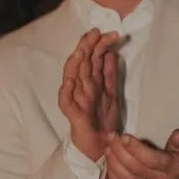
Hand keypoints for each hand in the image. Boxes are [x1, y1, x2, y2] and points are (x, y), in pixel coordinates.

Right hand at [60, 29, 120, 161]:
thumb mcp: (111, 93)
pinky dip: (66, 91)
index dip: (100, 45)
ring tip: (82, 49)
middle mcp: (82, 88)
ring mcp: (76, 100)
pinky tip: (69, 81)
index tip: (111, 33)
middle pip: (82, 63)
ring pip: (72, 78)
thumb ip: (110, 74)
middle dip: (88, 47)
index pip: (93, 58)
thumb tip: (111, 52)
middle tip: (96, 32)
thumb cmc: (104, 120)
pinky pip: (66, 102)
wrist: (101, 145)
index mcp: (91, 82)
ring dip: (76, 63)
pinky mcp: (73, 114)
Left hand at [105, 126, 178, 178]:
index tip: (124, 136)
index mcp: (174, 168)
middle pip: (136, 170)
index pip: (152, 160)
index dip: (136, 149)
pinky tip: (110, 161)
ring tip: (108, 147)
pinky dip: (113, 175)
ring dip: (114, 164)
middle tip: (112, 137)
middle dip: (121, 152)